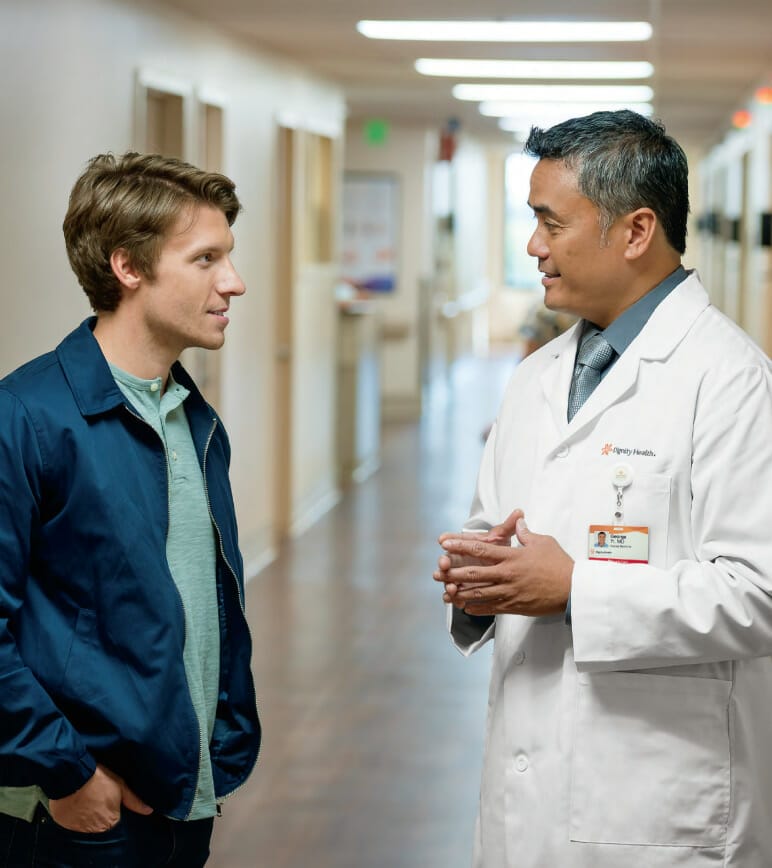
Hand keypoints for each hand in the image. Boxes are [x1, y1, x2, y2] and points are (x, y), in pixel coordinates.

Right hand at [48, 764, 152, 832]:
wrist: (73, 774)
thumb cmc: (99, 779)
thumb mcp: (120, 785)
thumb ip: (134, 801)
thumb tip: (149, 811)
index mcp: (111, 821)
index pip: (115, 819)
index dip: (113, 807)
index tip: (108, 796)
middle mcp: (95, 829)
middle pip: (101, 822)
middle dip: (100, 811)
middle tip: (97, 795)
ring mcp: (79, 827)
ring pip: (86, 822)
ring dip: (86, 813)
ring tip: (86, 797)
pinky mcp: (65, 823)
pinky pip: (71, 821)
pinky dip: (73, 813)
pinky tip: (75, 801)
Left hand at [435, 511, 572, 616]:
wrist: (573, 590)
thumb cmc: (560, 564)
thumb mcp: (543, 542)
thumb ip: (526, 533)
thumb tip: (518, 521)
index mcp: (512, 557)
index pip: (481, 548)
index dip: (461, 546)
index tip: (445, 543)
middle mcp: (507, 574)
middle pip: (474, 573)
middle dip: (454, 573)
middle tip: (439, 573)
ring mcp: (509, 592)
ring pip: (479, 593)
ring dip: (460, 593)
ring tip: (446, 592)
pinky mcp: (514, 606)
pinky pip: (491, 608)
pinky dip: (477, 608)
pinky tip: (466, 608)